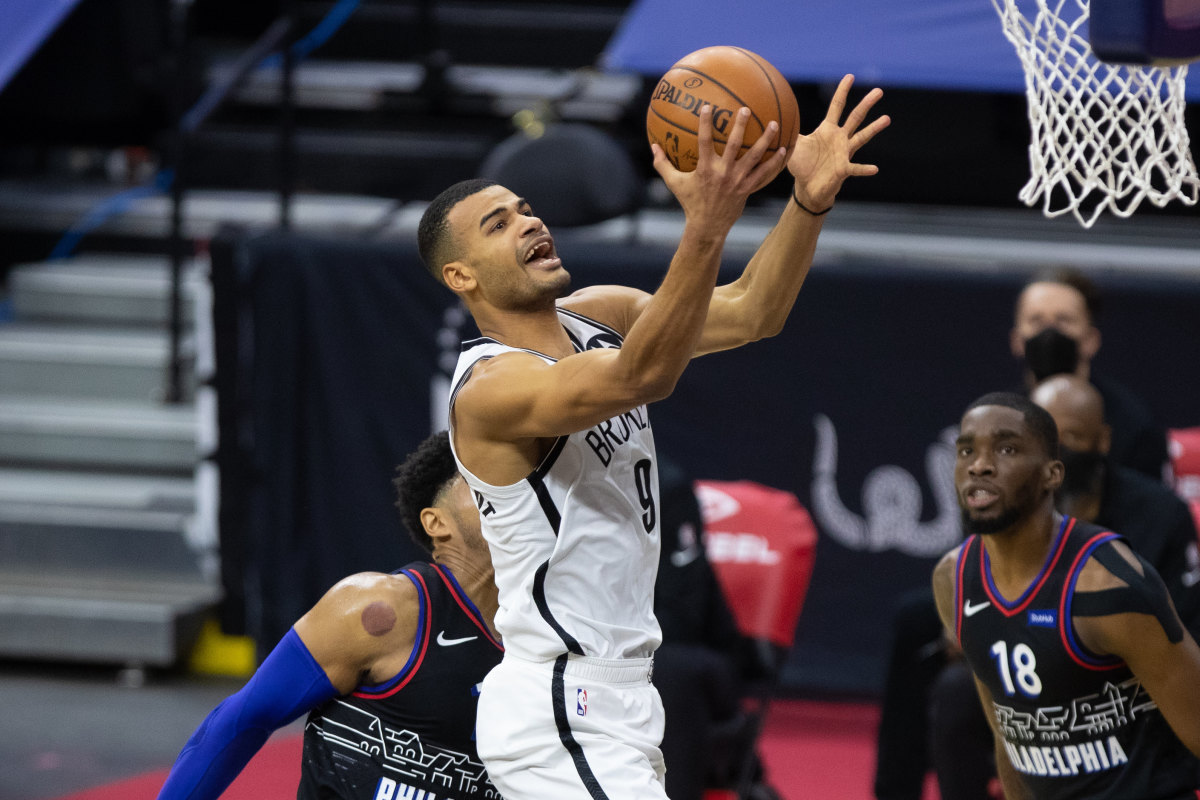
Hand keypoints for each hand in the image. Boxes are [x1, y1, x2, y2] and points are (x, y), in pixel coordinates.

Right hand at [651, 104, 788, 235]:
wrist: (707, 226)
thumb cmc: (690, 202)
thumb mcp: (674, 184)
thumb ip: (663, 164)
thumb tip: (653, 146)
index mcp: (705, 169)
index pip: (704, 141)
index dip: (705, 124)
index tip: (708, 107)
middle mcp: (723, 173)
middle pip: (735, 145)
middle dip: (741, 126)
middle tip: (746, 109)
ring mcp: (737, 180)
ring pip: (754, 157)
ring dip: (765, 140)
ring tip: (774, 124)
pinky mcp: (747, 188)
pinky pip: (764, 173)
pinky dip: (774, 162)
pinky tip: (784, 150)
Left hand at [789, 74, 889, 211]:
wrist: (807, 187)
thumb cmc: (802, 165)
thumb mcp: (794, 145)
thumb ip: (789, 130)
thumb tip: (775, 116)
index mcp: (827, 130)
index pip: (837, 106)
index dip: (843, 91)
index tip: (850, 76)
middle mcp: (839, 138)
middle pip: (855, 117)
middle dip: (866, 104)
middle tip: (879, 90)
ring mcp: (844, 153)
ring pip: (861, 138)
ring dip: (873, 129)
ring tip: (887, 118)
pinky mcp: (843, 169)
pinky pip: (856, 168)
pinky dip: (864, 169)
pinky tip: (875, 169)